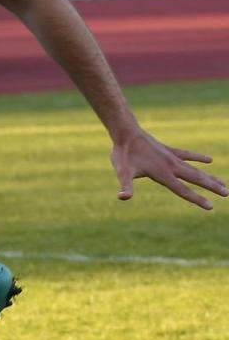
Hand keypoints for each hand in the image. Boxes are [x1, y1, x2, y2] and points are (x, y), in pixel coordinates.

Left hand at [110, 128, 226, 209]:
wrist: (126, 132)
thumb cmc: (123, 154)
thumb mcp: (122, 172)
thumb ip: (125, 185)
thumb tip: (123, 197)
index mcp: (162, 173)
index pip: (183, 190)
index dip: (197, 199)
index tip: (211, 206)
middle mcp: (171, 165)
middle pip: (196, 178)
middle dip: (211, 187)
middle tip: (227, 194)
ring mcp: (172, 157)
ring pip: (195, 168)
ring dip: (209, 176)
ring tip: (223, 183)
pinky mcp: (169, 150)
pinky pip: (187, 155)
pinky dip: (198, 158)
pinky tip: (209, 160)